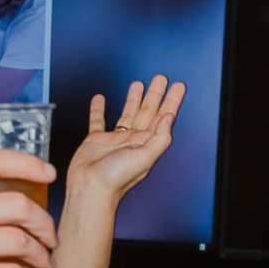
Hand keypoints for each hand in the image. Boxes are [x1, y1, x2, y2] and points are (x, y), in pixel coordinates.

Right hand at [65, 77, 186, 210]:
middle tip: (161, 77)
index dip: (171, 101)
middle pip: (148, 111)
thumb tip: (168, 117)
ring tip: (138, 83)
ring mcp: (115, 140)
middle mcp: (133, 140)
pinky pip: (98, 121)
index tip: (178, 86)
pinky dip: (98, 109)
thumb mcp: (145, 157)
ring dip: (134, 98)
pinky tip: (100, 99)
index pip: (163, 117)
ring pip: (127, 113)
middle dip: (155, 94)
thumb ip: (159, 138)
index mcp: (147, 143)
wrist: (90, 189)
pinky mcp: (96, 141)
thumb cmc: (116, 179)